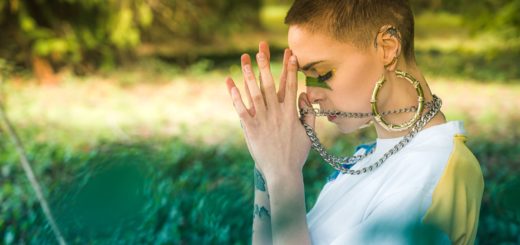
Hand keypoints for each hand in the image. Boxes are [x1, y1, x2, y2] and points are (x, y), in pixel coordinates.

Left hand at [225, 41, 315, 178]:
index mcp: (291, 113)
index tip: (290, 54)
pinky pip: (241, 109)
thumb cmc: (297, 153)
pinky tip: (230, 83)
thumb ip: (308, 113)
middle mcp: (276, 114)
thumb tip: (303, 95)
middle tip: (260, 49)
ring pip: (254, 93)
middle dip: (265, 65)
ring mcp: (262, 120)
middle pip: (269, 84)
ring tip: (244, 59)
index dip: (290, 69)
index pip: (290, 86)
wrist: (282, 173)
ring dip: (248, 74)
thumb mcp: (309, 132)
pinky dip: (235, 95)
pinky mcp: (250, 128)